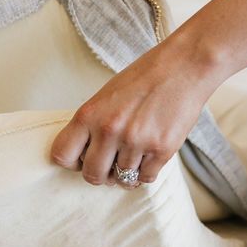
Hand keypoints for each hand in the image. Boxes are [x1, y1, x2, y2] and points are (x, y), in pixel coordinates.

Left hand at [50, 37, 227, 187]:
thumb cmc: (144, 78)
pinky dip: (145, 173)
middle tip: (109, 166)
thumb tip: (85, 155)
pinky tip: (148, 158)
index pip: (61, 156)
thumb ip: (92, 125)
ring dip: (126, 173)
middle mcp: (109, 131)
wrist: (184, 66)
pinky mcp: (161, 151)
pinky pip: (145, 178)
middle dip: (100, 174)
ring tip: (133, 156)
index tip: (82, 159)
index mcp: (89, 115)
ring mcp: (135, 142)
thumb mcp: (106, 96)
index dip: (71, 162)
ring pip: (121, 180)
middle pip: (92, 175)